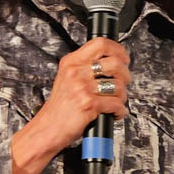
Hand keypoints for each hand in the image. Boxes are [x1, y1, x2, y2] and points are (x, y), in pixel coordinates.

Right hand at [10, 37, 129, 173]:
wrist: (48, 128)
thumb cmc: (60, 107)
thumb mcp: (67, 78)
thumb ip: (85, 67)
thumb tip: (113, 62)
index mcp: (71, 62)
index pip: (100, 44)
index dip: (118, 50)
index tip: (124, 58)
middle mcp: (76, 72)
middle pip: (115, 63)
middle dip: (125, 75)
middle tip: (123, 82)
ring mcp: (82, 88)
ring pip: (118, 85)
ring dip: (122, 96)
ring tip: (115, 102)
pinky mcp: (88, 104)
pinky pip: (116, 104)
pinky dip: (119, 111)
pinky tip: (113, 113)